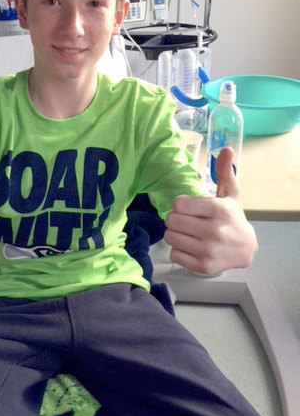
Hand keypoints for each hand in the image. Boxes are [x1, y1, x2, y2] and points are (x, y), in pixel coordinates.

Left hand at [164, 148, 257, 273]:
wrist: (245, 250)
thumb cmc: (233, 219)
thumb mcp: (230, 194)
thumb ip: (224, 172)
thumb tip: (226, 148)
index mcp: (218, 210)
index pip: (179, 203)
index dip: (179, 204)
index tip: (188, 206)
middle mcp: (214, 231)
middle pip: (171, 220)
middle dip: (175, 219)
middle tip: (185, 220)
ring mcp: (208, 250)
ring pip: (170, 237)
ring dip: (175, 234)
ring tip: (187, 233)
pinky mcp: (203, 266)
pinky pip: (174, 254)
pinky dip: (178, 250)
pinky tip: (190, 246)